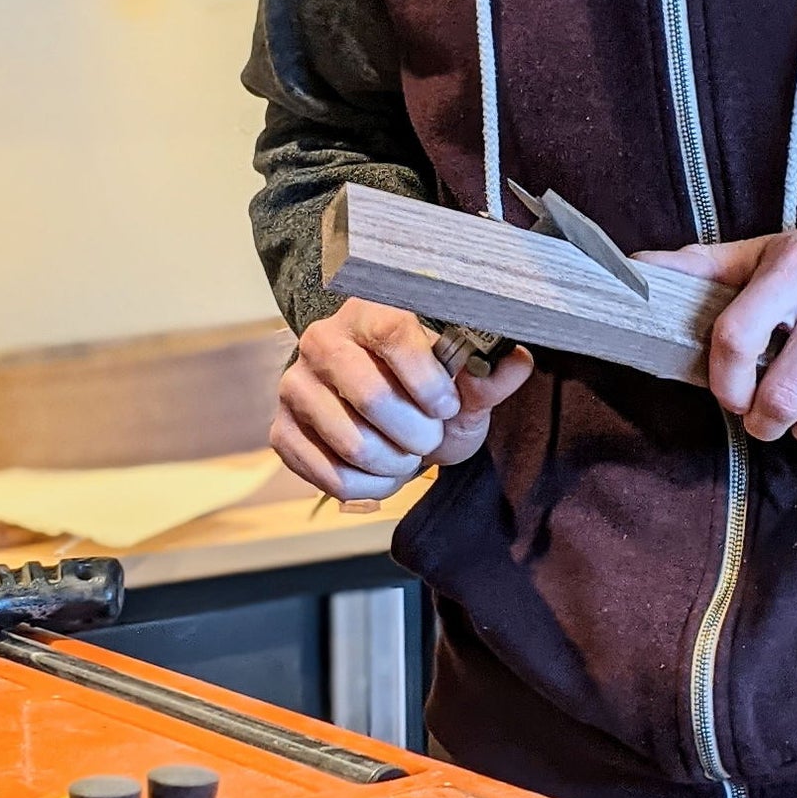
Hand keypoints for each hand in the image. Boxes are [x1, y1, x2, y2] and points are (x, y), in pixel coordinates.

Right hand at [271, 299, 534, 500]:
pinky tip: (383, 474)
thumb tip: (515, 361)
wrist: (382, 414)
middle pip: (371, 395)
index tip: (448, 406)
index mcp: (371, 310)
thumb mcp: (465, 384)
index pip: (394, 332)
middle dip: (415, 433)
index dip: (427, 379)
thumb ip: (489, 375)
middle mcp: (323, 340)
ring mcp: (295, 385)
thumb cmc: (428, 392)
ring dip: (394, 464)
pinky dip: (368, 487)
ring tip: (408, 455)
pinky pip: (328, 475)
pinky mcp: (281, 430)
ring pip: (352, 442)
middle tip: (429, 437)